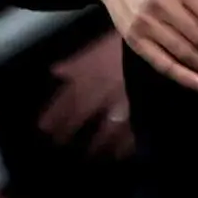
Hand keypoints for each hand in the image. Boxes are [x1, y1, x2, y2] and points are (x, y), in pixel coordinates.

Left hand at [38, 33, 132, 157]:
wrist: (154, 44)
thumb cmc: (123, 43)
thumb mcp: (97, 48)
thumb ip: (76, 63)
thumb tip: (56, 72)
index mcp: (88, 78)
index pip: (65, 100)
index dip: (54, 114)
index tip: (44, 127)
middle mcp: (101, 96)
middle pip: (81, 118)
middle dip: (69, 131)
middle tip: (60, 144)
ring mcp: (122, 106)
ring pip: (105, 131)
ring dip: (96, 145)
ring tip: (92, 155)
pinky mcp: (141, 113)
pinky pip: (131, 134)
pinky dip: (124, 146)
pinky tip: (120, 154)